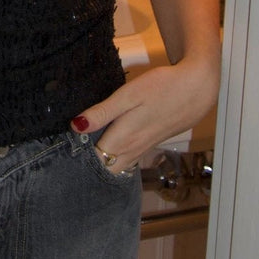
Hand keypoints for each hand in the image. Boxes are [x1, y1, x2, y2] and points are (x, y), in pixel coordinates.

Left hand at [71, 57, 218, 169]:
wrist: (197, 88)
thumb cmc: (163, 87)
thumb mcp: (129, 94)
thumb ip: (103, 112)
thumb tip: (76, 126)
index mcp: (122, 139)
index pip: (93, 163)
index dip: (76, 161)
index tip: (60, 153)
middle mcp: (132, 150)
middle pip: (104, 170)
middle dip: (86, 167)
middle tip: (67, 155)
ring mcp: (143, 149)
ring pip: (117, 167)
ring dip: (101, 163)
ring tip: (82, 152)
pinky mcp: (150, 144)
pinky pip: (128, 159)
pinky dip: (115, 157)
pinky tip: (107, 146)